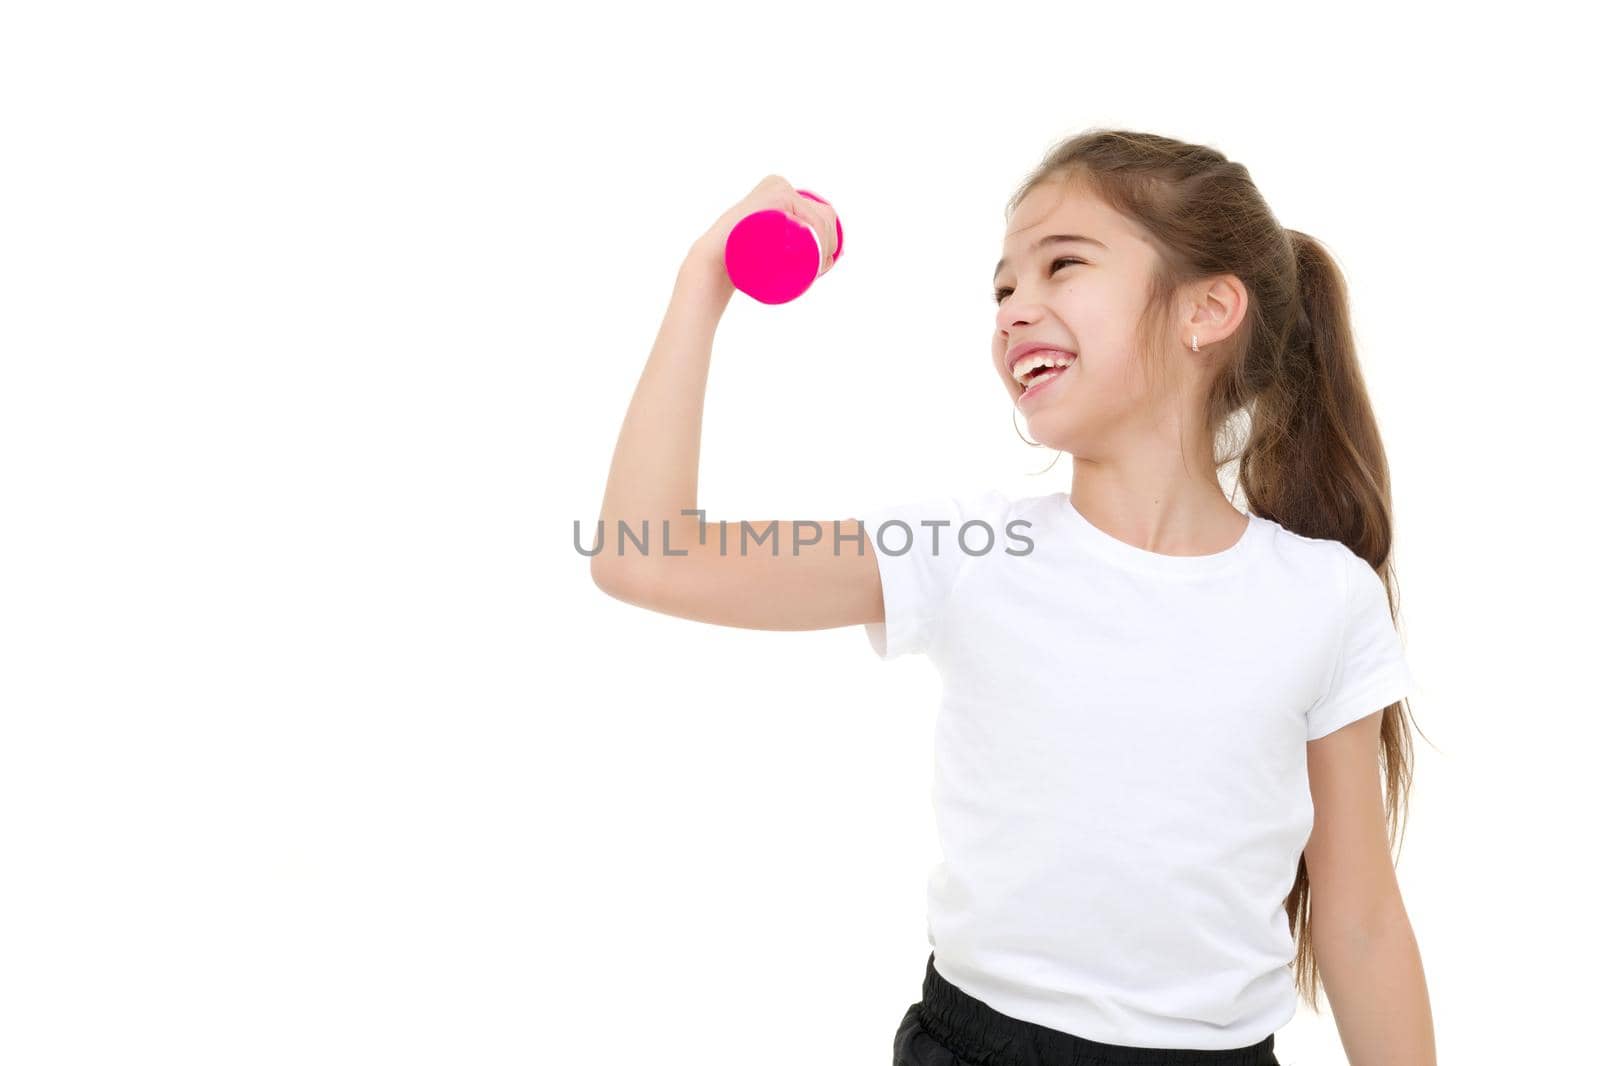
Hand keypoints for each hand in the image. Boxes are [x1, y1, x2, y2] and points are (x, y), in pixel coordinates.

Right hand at [687, 174, 840, 276]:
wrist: (714, 259)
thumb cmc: (741, 259)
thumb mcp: (764, 245)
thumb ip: (778, 243)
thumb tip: (824, 257)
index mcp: (782, 191)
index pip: (820, 214)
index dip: (831, 240)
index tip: (822, 268)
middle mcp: (781, 185)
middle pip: (823, 216)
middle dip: (830, 245)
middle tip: (819, 272)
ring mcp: (779, 189)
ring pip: (819, 219)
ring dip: (827, 245)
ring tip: (818, 269)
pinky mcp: (778, 196)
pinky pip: (811, 218)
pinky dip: (821, 236)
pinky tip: (819, 252)